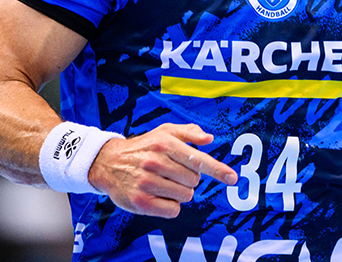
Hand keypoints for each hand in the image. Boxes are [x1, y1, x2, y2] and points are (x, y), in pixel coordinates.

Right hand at [88, 123, 237, 217]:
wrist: (109, 162)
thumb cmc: (143, 147)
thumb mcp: (163, 132)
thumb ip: (188, 133)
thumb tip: (209, 139)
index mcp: (165, 143)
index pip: (198, 159)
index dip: (218, 170)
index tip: (232, 178)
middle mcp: (155, 162)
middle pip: (194, 181)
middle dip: (188, 179)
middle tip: (172, 173)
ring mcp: (147, 182)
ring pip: (185, 196)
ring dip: (179, 192)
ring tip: (163, 183)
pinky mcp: (141, 201)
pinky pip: (173, 210)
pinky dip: (171, 205)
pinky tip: (159, 196)